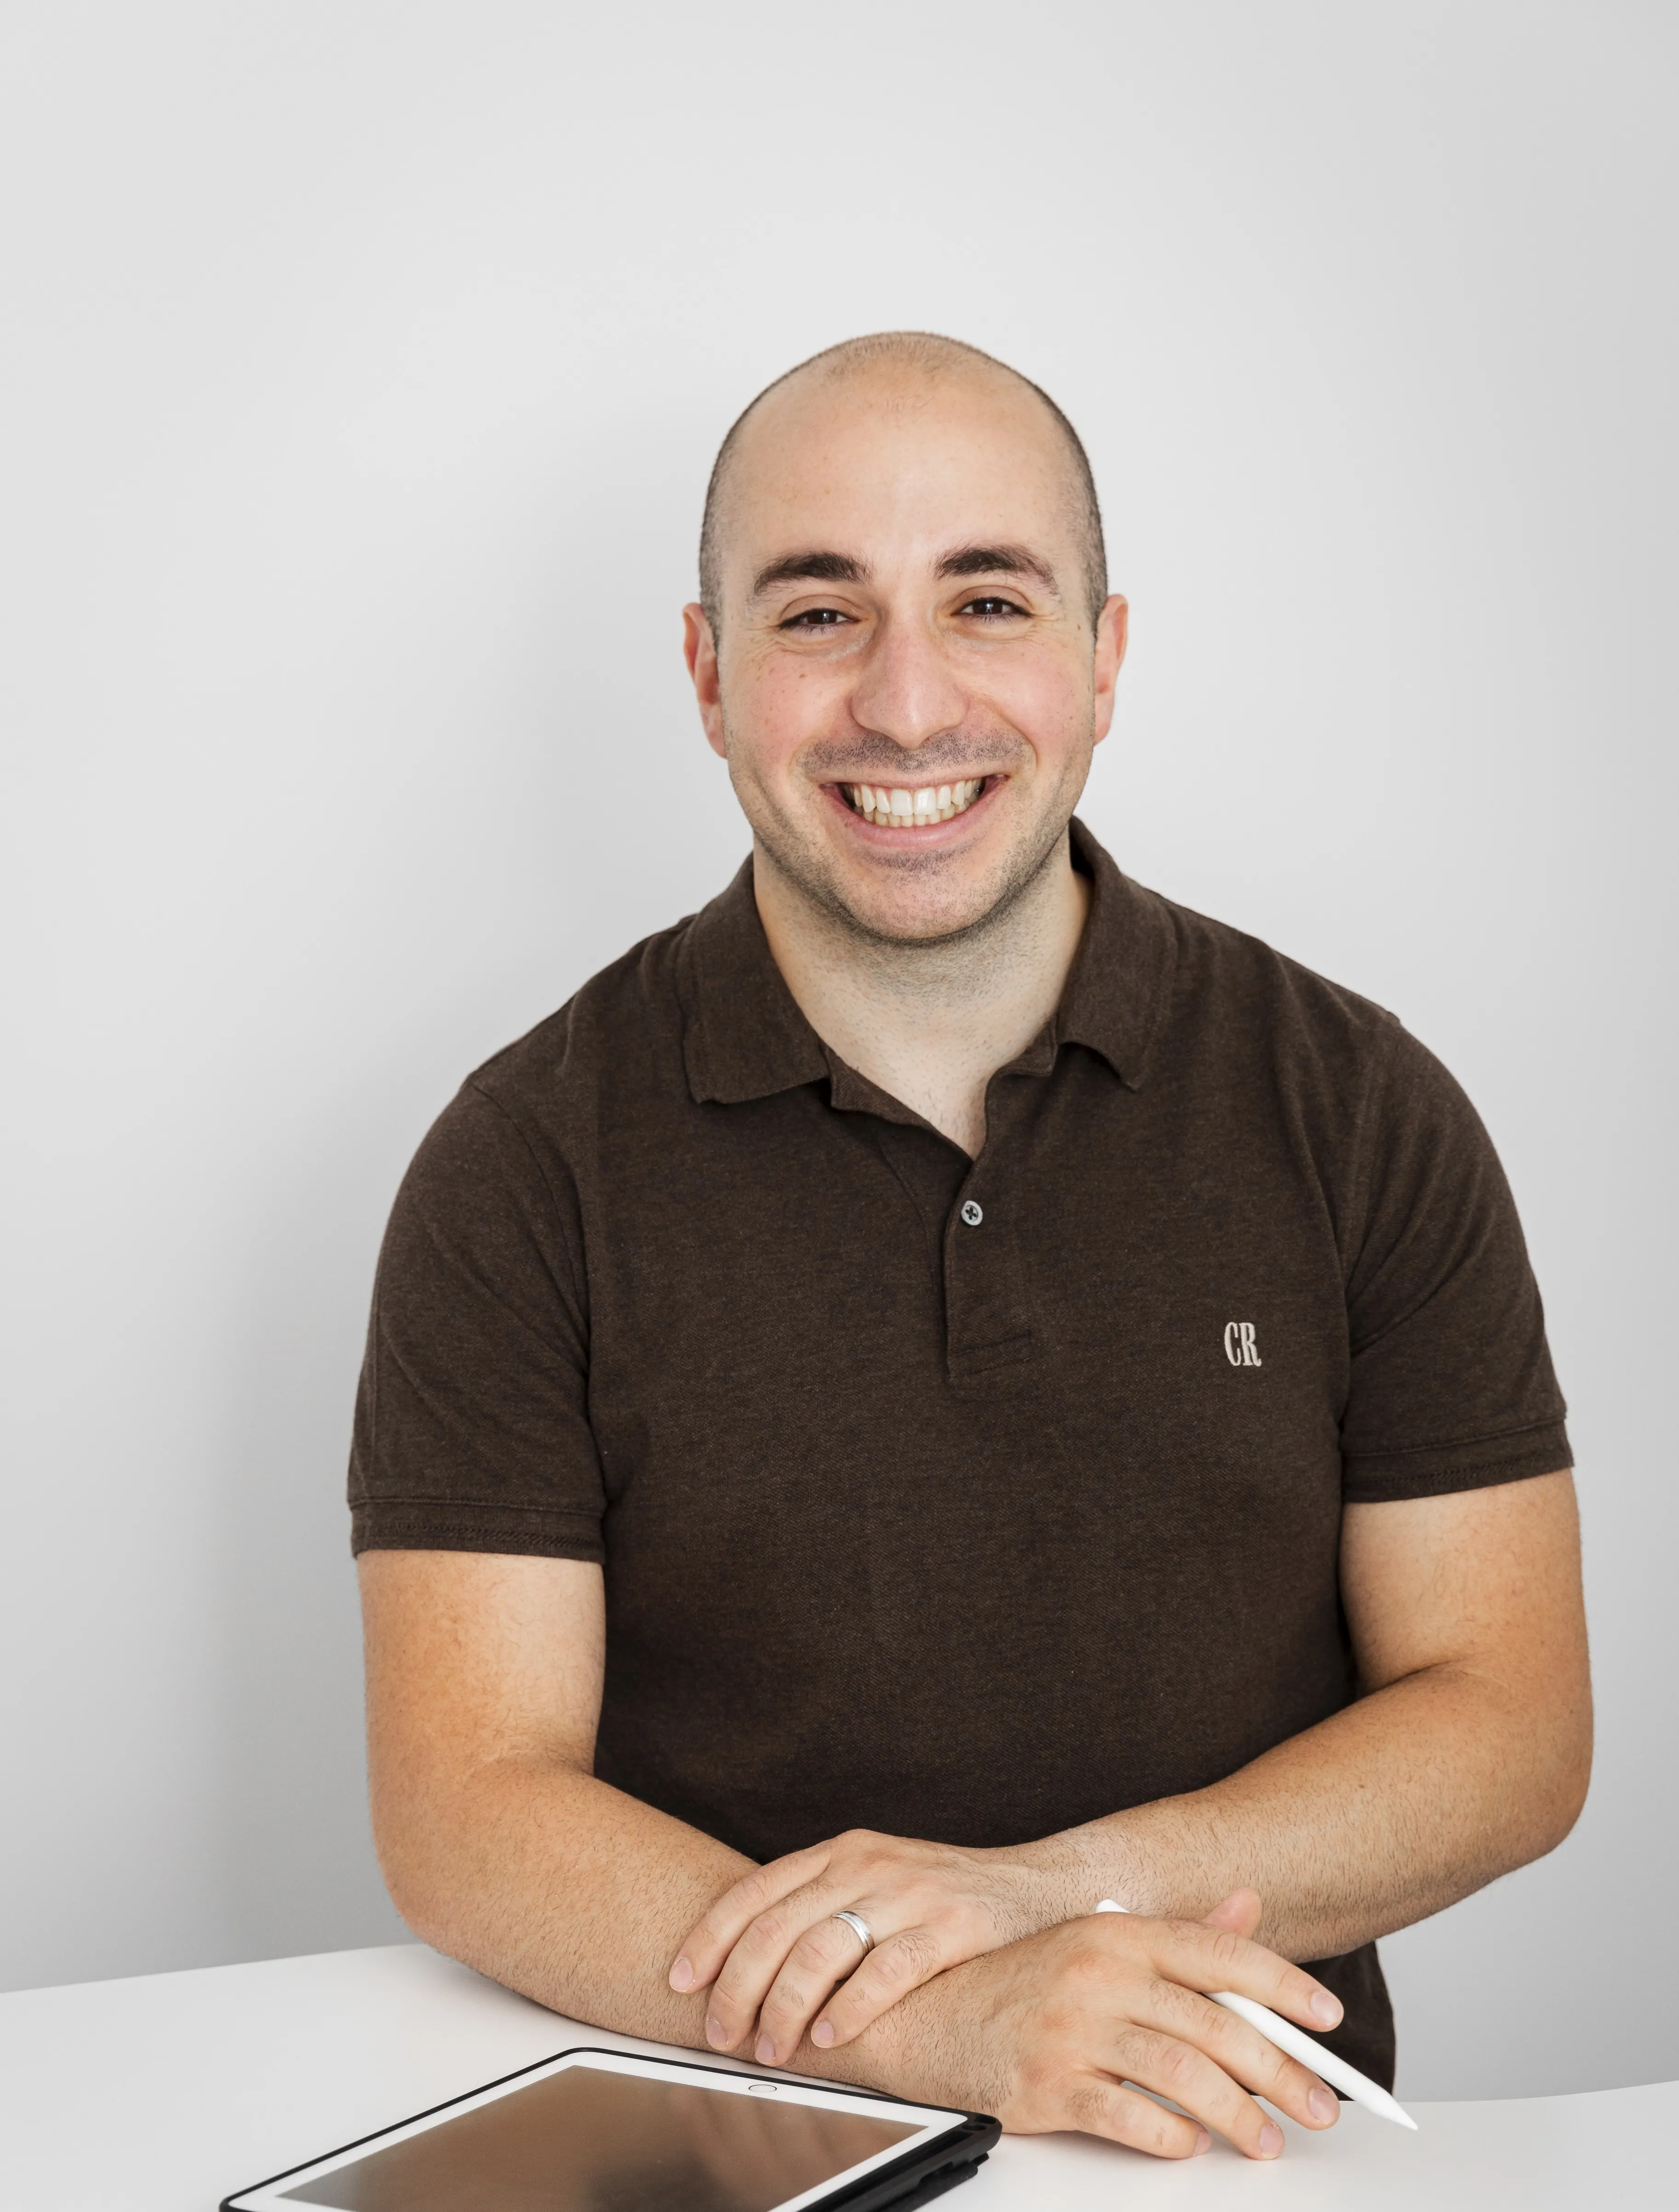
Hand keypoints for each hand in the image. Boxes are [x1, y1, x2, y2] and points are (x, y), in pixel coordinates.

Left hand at [669, 1829, 1058, 2065]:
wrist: (1037, 1884)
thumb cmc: (943, 1893)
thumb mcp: (873, 1878)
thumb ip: (819, 1904)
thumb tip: (745, 1959)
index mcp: (841, 1850)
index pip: (757, 1891)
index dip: (711, 1936)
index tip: (681, 1979)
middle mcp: (867, 1863)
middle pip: (779, 1927)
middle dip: (739, 1986)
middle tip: (723, 2033)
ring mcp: (909, 1892)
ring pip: (823, 1949)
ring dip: (786, 2007)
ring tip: (773, 2047)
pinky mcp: (950, 1926)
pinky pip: (887, 1970)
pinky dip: (851, 2007)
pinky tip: (830, 2035)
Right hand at [843, 1901, 1345, 2161]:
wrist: (921, 2014)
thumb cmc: (1018, 1982)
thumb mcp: (1099, 1942)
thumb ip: (1180, 1931)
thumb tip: (1247, 1908)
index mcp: (1116, 1930)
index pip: (1219, 1954)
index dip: (1283, 1985)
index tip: (1327, 2019)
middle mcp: (1097, 1971)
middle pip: (1212, 2023)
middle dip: (1279, 2070)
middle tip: (1319, 2104)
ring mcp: (1070, 2027)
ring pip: (1180, 2073)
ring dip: (1237, 2116)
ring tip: (1267, 2141)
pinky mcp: (1044, 2084)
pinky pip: (1127, 2116)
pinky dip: (1170, 2137)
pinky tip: (1191, 2146)